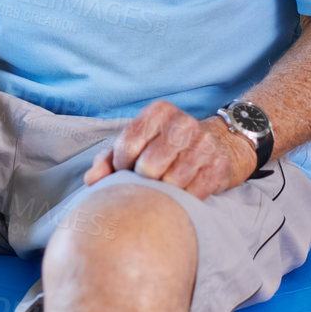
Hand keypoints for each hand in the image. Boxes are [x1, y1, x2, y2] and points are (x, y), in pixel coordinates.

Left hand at [84, 100, 257, 199]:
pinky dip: (183, 199)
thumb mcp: (136, 145)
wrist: (218, 146)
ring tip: (163, 187)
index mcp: (159, 111)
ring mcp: (205, 144)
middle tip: (146, 181)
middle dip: (143, 179)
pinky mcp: (219, 166)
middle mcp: (184, 123)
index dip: (121, 165)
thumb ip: (108, 159)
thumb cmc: (165, 148)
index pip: (128, 143)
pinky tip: (181, 193)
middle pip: (149, 165)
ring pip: (172, 181)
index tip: (125, 171)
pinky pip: (193, 192)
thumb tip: (92, 179)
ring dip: (164, 191)